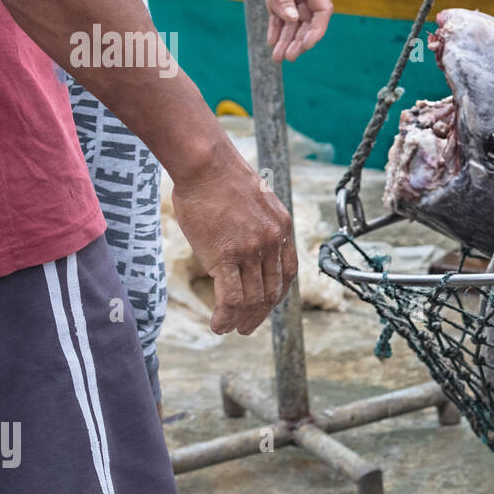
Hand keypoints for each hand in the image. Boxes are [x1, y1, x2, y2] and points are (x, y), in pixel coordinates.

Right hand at [171, 142, 298, 335]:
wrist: (207, 165)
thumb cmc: (221, 179)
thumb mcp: (255, 203)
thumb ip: (256, 227)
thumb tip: (244, 246)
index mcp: (282, 229)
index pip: (286, 273)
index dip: (276, 295)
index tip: (265, 306)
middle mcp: (272, 242)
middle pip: (271, 290)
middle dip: (260, 314)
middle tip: (247, 328)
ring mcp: (251, 250)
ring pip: (252, 298)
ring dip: (241, 320)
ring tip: (229, 329)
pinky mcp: (226, 255)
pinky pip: (232, 297)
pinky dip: (226, 316)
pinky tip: (218, 325)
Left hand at [226, 0, 333, 62]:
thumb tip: (292, 21)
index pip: (322, 10)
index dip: (317, 30)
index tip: (306, 45)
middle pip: (307, 20)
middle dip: (299, 40)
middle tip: (288, 57)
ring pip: (292, 20)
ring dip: (286, 39)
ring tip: (277, 58)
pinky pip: (278, 14)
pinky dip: (276, 28)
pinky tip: (271, 42)